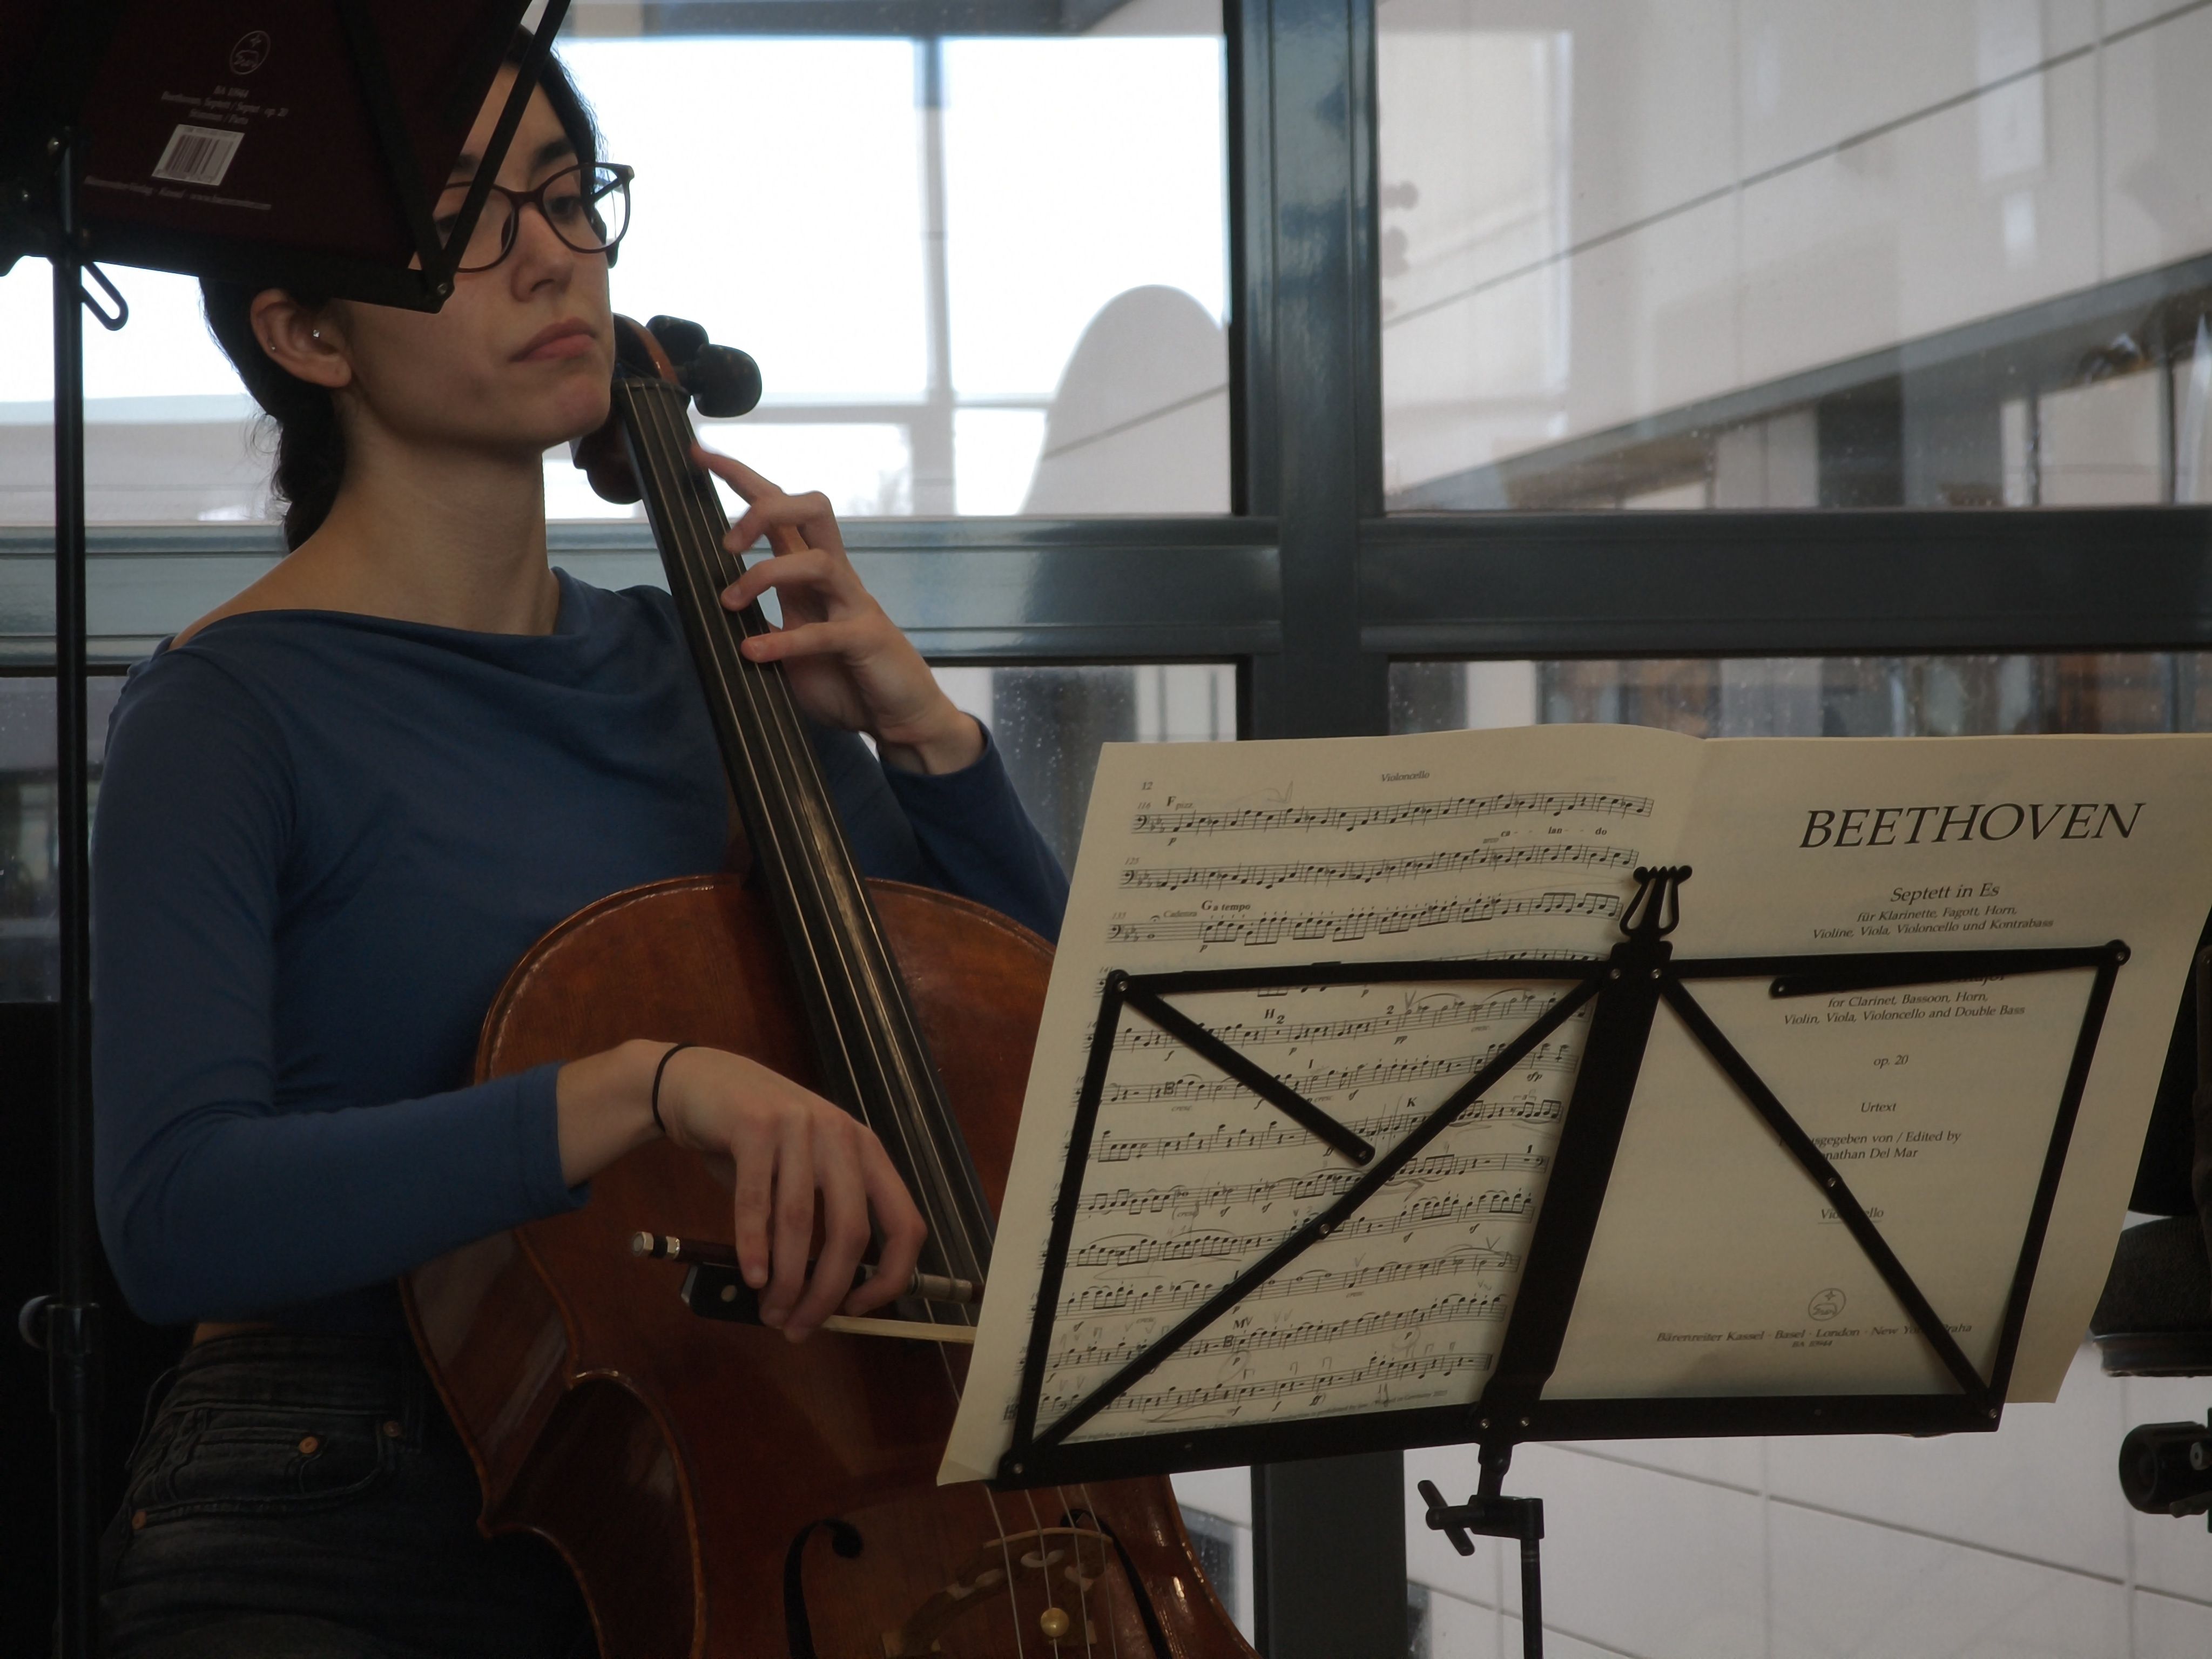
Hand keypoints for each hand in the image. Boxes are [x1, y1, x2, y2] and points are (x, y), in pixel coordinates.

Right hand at [655, 1044, 928, 1339]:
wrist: (699, 1083)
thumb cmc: (754, 1139)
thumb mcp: (802, 1170)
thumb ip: (820, 1218)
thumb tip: (828, 1297)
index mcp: (866, 1151)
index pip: (906, 1223)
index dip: (892, 1276)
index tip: (859, 1310)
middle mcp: (841, 1135)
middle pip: (852, 1231)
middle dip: (827, 1291)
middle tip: (800, 1326)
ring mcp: (799, 1127)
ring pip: (800, 1221)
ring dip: (787, 1279)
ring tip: (772, 1311)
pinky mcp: (754, 1126)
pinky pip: (756, 1201)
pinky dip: (754, 1246)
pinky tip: (752, 1278)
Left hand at [692, 445, 984, 775]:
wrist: (898, 717)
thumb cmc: (845, 678)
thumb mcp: (789, 649)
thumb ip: (759, 626)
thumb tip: (709, 617)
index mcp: (810, 573)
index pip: (780, 507)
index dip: (741, 476)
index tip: (699, 454)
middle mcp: (833, 577)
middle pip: (810, 508)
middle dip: (763, 509)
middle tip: (727, 542)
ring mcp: (853, 604)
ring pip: (815, 560)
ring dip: (764, 574)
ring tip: (730, 603)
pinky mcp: (865, 639)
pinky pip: (823, 631)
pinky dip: (784, 641)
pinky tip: (753, 653)